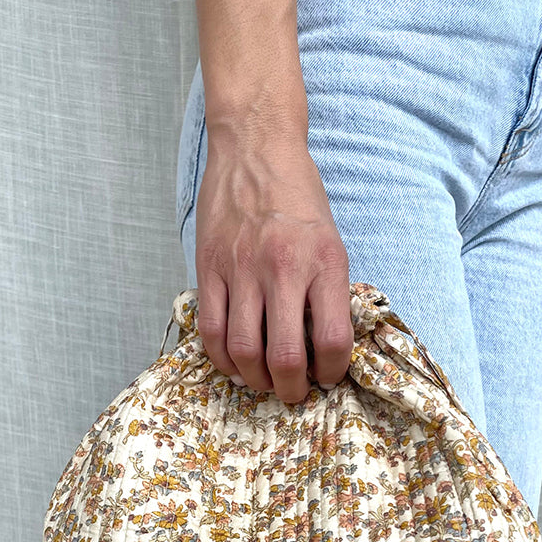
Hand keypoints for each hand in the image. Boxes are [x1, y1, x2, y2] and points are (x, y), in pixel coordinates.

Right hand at [193, 124, 354, 403]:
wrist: (255, 149)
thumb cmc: (299, 198)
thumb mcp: (331, 241)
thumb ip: (327, 292)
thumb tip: (322, 348)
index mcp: (325, 263)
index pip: (333, 340)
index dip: (332, 372)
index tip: (328, 377)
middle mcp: (283, 268)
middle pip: (285, 357)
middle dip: (291, 390)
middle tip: (294, 393)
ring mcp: (241, 269)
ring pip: (243, 351)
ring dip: (256, 380)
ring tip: (265, 382)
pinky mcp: (209, 268)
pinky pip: (211, 330)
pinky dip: (222, 359)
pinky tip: (235, 364)